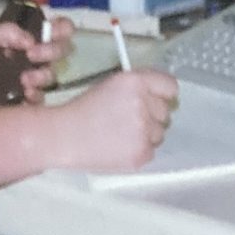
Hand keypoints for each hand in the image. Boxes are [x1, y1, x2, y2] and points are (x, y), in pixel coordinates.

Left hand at [0, 15, 72, 108]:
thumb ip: (8, 31)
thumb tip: (31, 40)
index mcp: (28, 38)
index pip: (58, 29)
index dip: (63, 28)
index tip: (53, 32)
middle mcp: (36, 57)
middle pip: (63, 50)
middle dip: (52, 51)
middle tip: (31, 55)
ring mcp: (33, 79)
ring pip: (53, 75)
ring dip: (41, 75)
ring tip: (23, 78)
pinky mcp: (28, 100)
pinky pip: (42, 98)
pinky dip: (35, 95)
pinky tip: (24, 93)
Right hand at [50, 69, 179, 172]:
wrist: (63, 136)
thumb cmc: (83, 110)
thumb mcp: (111, 86)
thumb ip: (138, 88)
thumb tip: (161, 98)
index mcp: (135, 81)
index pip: (170, 86)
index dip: (163, 95)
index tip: (158, 101)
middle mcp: (143, 103)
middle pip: (165, 112)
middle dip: (151, 117)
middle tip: (127, 121)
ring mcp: (143, 129)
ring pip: (160, 133)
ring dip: (146, 135)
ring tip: (120, 135)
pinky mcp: (141, 152)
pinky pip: (151, 151)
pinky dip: (138, 151)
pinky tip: (118, 147)